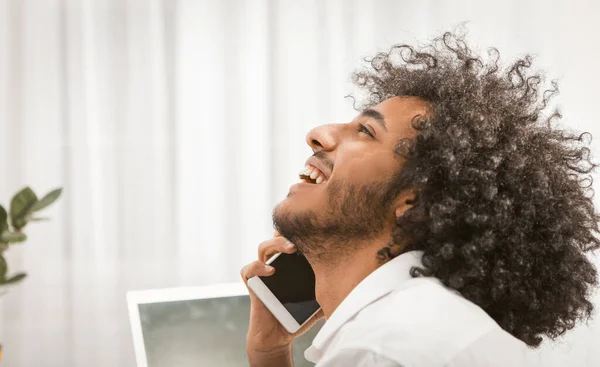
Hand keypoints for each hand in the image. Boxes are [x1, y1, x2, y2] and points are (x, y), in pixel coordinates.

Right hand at [240, 232, 324, 364]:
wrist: (279, 335)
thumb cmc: (299, 315)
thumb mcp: (320, 301)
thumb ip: (332, 290)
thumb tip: (355, 283)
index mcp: (293, 262)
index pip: (295, 238)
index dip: (302, 229)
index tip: (317, 226)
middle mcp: (277, 262)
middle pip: (279, 236)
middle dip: (289, 231)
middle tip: (302, 235)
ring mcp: (263, 271)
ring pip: (263, 248)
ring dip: (275, 244)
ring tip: (290, 248)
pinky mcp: (252, 283)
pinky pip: (248, 270)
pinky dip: (257, 267)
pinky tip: (270, 271)